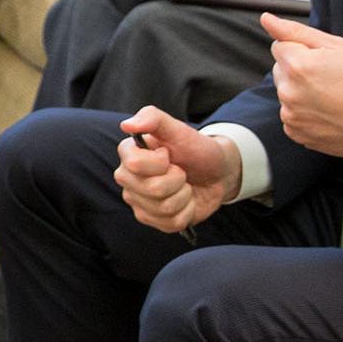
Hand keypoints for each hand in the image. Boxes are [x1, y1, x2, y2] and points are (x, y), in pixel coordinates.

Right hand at [112, 106, 236, 233]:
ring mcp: (139, 203)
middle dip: (177, 179)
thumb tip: (127, 125)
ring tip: (184, 185)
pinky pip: (172, 223)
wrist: (215, 172)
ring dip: (184, 195)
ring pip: (164, 208)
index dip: (160, 161)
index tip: (168, 154)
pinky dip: (188, 211)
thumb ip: (152, 118)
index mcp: (128, 155)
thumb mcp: (178, 129)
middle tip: (180, 171)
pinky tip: (186, 201)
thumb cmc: (194, 148)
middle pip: (153, 189)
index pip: (135, 164)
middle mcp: (128, 180)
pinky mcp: (153, 220)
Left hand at [263, 14, 342, 157]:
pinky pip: (291, 114)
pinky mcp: (295, 132)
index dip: (301, 49)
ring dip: (300, 92)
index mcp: (297, 65)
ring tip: (331, 96)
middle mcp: (288, 92)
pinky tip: (327, 111)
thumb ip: (295, 31)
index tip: (321, 59)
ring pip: (286, 93)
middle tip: (328, 78)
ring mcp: (291, 115)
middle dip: (298, 69)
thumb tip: (267, 20)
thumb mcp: (337, 46)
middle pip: (280, 70)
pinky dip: (304, 112)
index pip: (279, 46)